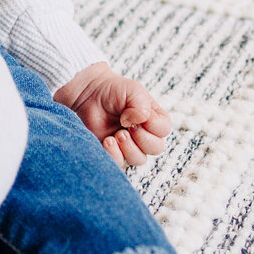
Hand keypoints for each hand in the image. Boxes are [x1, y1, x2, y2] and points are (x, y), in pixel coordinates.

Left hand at [53, 62, 170, 168]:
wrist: (90, 93)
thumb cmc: (114, 90)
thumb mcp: (133, 91)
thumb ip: (142, 107)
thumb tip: (137, 124)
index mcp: (154, 119)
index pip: (164, 130)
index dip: (153, 125)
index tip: (136, 114)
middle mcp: (144, 134)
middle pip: (156, 148)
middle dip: (142, 138)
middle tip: (127, 126)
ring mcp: (129, 145)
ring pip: (139, 159)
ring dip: (129, 148)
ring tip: (117, 134)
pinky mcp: (113, 152)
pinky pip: (120, 163)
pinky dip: (115, 154)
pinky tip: (108, 140)